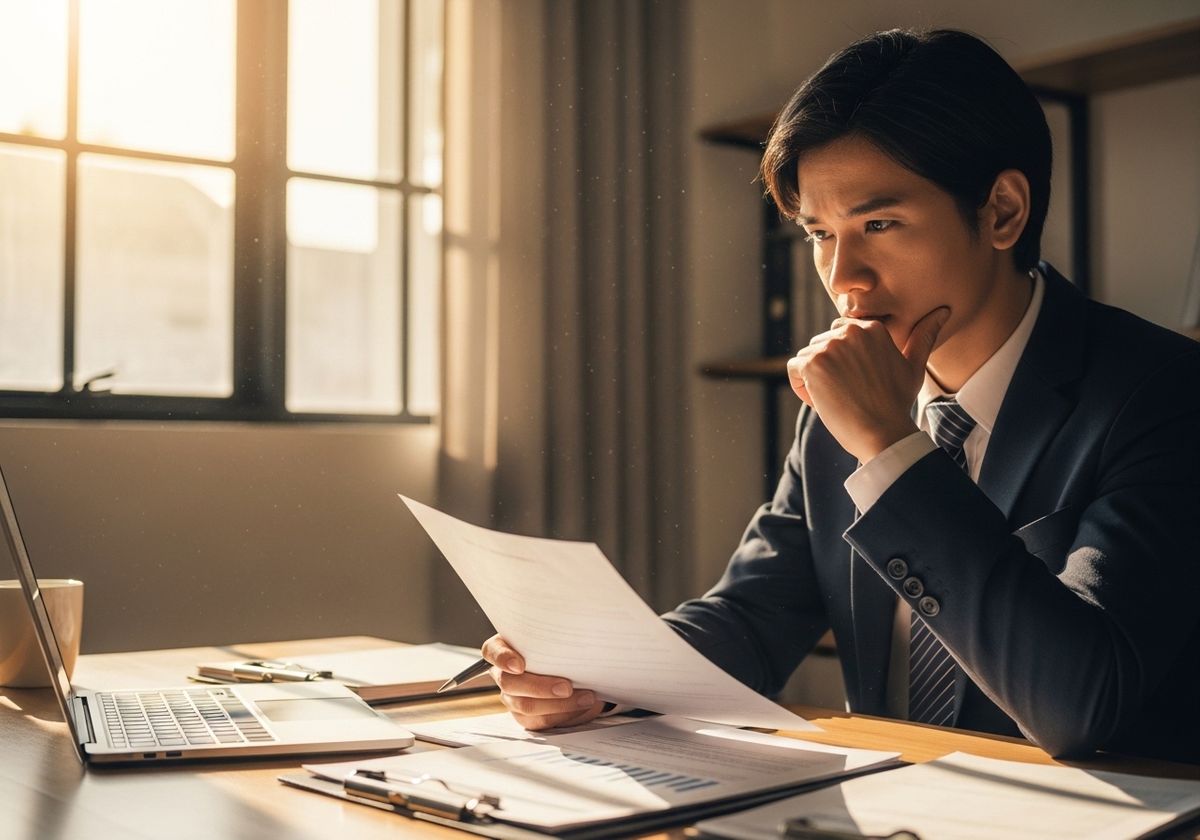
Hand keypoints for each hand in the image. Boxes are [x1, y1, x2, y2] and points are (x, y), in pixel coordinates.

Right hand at [481, 634, 605, 729]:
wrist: (571, 669)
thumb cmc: (560, 647)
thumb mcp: (556, 636)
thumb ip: (557, 635)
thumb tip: (577, 630)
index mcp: (505, 648)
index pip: (492, 651)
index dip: (503, 658)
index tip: (519, 665)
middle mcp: (504, 674)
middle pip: (509, 683)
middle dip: (539, 687)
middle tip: (566, 687)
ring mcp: (512, 697)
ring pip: (526, 706)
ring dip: (559, 704)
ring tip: (586, 697)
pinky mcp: (525, 717)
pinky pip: (540, 721)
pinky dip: (564, 715)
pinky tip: (582, 707)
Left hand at [787, 307, 949, 461]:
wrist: (882, 433)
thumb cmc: (897, 403)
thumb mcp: (914, 366)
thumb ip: (923, 336)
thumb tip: (943, 310)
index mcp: (872, 328)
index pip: (840, 335)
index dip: (844, 361)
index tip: (859, 382)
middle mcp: (850, 331)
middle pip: (822, 345)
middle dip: (828, 368)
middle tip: (849, 393)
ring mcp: (830, 346)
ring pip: (807, 358)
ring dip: (815, 379)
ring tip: (838, 398)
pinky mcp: (812, 363)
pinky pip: (793, 369)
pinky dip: (800, 387)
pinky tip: (822, 401)